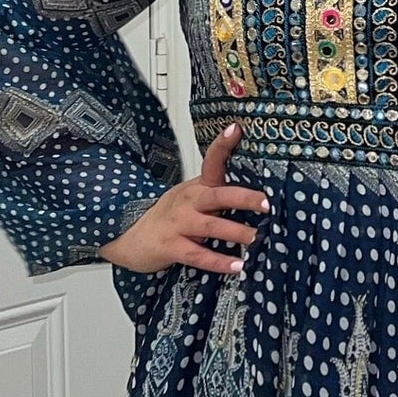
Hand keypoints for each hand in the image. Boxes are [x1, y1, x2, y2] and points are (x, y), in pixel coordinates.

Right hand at [98, 121, 268, 272]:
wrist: (130, 235)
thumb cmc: (170, 216)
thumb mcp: (191, 197)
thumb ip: (219, 193)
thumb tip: (260, 193)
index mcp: (197, 187)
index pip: (211, 161)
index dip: (223, 145)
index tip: (237, 130)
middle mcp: (189, 202)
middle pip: (218, 195)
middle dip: (244, 198)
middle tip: (267, 203)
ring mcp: (179, 224)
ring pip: (211, 227)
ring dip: (236, 232)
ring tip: (258, 238)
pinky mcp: (172, 247)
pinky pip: (198, 256)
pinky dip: (219, 262)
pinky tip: (238, 266)